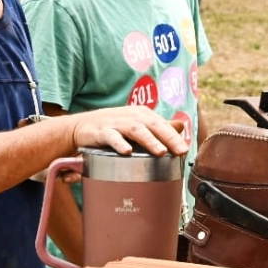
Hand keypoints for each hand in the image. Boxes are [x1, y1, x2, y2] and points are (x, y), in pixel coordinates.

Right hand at [68, 105, 188, 157]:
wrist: (81, 127)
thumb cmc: (114, 128)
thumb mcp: (138, 125)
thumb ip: (159, 126)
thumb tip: (182, 125)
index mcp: (142, 115)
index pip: (162, 125)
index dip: (175, 136)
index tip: (185, 150)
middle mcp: (131, 116)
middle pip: (153, 126)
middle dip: (168, 138)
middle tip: (181, 150)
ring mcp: (116, 123)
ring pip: (136, 130)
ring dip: (149, 141)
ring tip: (161, 152)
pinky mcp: (101, 131)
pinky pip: (111, 137)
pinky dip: (120, 144)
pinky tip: (127, 152)